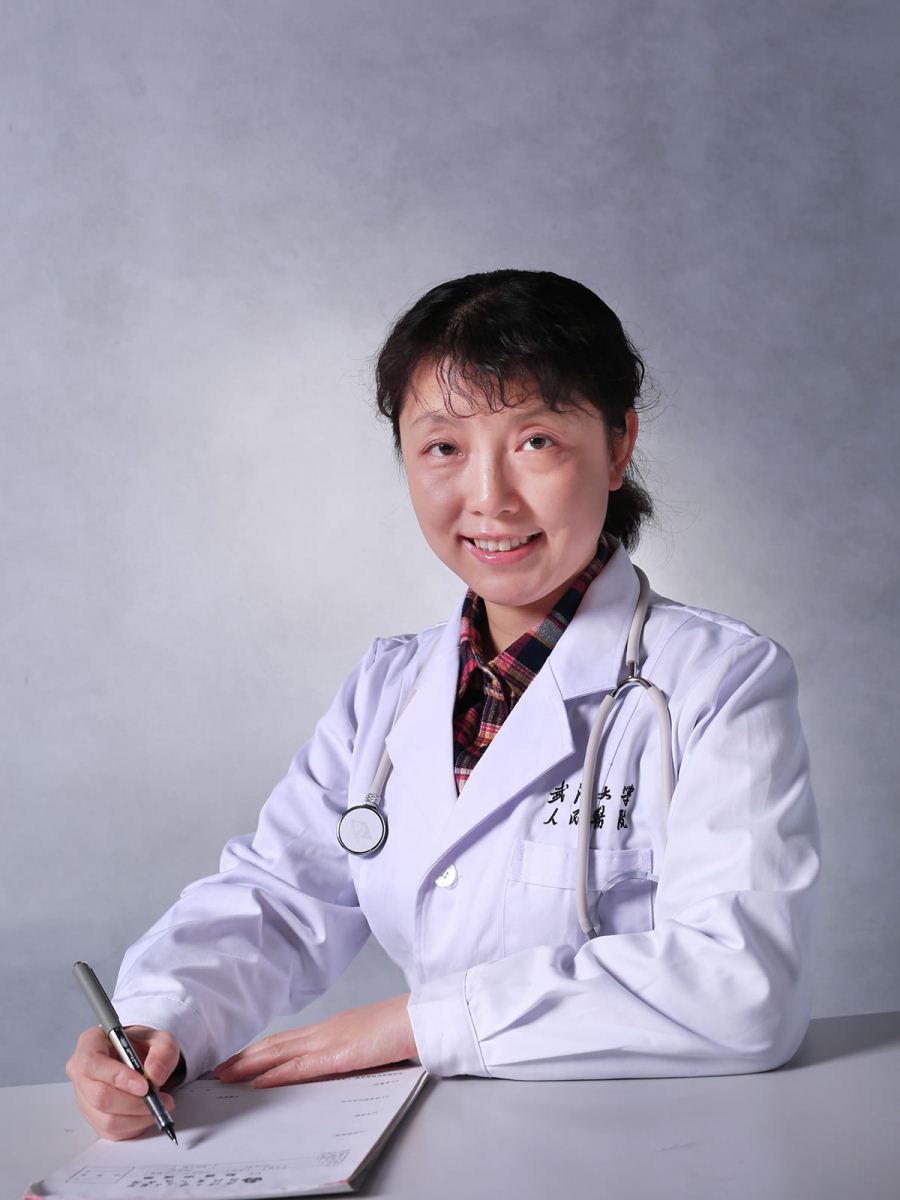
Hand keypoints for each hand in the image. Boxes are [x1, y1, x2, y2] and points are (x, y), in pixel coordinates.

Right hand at [65, 1024, 180, 1140]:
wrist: (139, 1060)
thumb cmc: (142, 1047)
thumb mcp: (160, 1039)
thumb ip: (163, 1050)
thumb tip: (155, 1074)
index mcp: (90, 1043)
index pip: (92, 1063)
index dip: (117, 1077)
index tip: (144, 1085)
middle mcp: (80, 1071)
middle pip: (99, 1096)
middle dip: (133, 1102)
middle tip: (157, 1098)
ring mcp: (83, 1097)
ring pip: (106, 1119)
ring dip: (137, 1117)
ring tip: (157, 1105)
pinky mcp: (92, 1117)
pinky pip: (111, 1131)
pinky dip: (134, 1126)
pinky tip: (146, 1114)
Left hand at [212, 993, 416, 1087]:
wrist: (419, 1017)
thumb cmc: (401, 1029)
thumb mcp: (368, 1042)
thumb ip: (349, 1052)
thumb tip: (337, 1066)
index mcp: (332, 1029)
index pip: (287, 1040)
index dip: (260, 1050)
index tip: (240, 1060)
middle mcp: (324, 1031)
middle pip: (275, 1045)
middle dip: (244, 1058)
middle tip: (218, 1070)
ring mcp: (329, 1041)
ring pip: (279, 1053)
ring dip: (249, 1065)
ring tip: (225, 1076)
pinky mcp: (338, 1054)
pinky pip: (300, 1067)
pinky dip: (276, 1074)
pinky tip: (259, 1082)